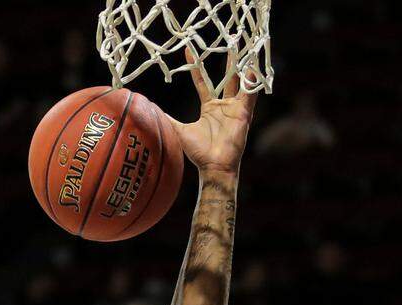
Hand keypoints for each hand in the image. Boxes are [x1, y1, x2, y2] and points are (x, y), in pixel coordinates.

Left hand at [166, 49, 258, 174]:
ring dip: (243, 67)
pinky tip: (253, 68)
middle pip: (226, 78)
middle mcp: (224, 105)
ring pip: (240, 82)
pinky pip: (249, 94)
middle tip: (230, 42)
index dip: (196, 67)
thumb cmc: (198, 152)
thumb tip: (148, 110)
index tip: (190, 51)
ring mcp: (235, 108)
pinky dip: (252, 82)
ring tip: (246, 49)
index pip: (202, 81)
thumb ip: (166, 118)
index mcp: (209, 107)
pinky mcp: (244, 113)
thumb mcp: (178, 130)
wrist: (214, 166)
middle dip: (228, 61)